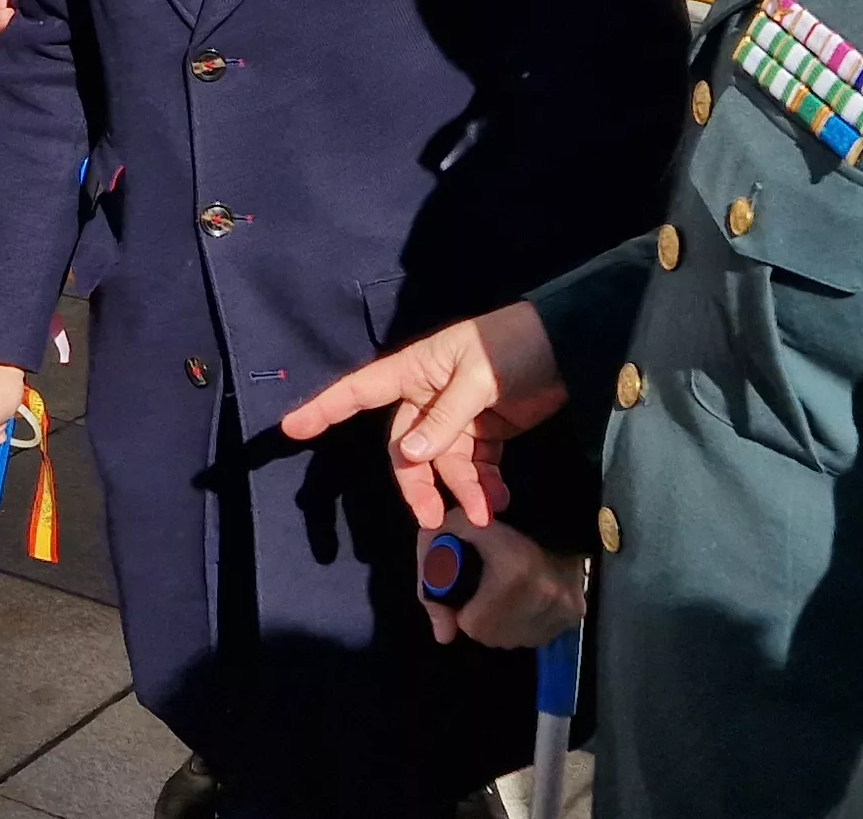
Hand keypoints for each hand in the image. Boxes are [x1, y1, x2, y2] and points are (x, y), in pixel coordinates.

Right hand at [281, 301, 567, 529]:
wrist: (572, 343)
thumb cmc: (515, 344)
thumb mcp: (479, 377)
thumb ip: (445, 419)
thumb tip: (410, 457)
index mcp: (415, 370)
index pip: (359, 391)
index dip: (324, 409)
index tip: (290, 431)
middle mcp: (427, 394)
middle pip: (406, 447)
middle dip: (419, 484)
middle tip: (434, 520)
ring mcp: (456, 415)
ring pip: (443, 463)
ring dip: (461, 489)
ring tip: (488, 511)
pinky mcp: (487, 430)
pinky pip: (473, 465)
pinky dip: (482, 485)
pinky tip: (499, 499)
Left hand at [423, 514, 586, 649]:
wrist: (550, 513)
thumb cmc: (496, 518)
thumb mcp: (450, 531)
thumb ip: (433, 580)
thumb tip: (443, 636)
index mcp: (514, 573)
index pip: (474, 625)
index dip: (463, 609)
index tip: (466, 590)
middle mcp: (543, 594)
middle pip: (494, 635)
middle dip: (482, 619)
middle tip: (484, 592)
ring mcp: (563, 606)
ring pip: (517, 639)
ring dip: (504, 624)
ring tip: (503, 595)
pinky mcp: (575, 611)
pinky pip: (540, 635)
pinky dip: (527, 625)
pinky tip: (524, 602)